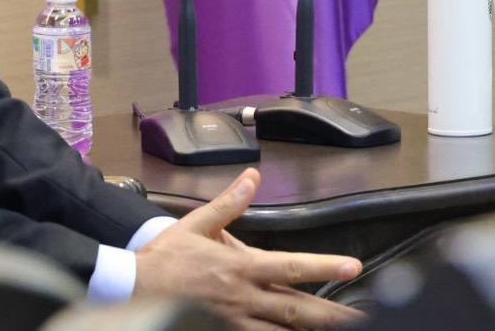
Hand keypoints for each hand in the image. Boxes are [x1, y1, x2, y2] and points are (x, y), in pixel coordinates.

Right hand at [135, 168, 362, 328]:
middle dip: (331, 315)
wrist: (132, 291)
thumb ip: (230, 203)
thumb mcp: (198, 224)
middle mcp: (243, 298)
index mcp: (241, 267)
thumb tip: (252, 177)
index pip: (292, 267)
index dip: (325, 268)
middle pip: (296, 310)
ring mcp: (234, 322)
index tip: (353, 267)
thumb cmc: (166, 259)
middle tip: (361, 317)